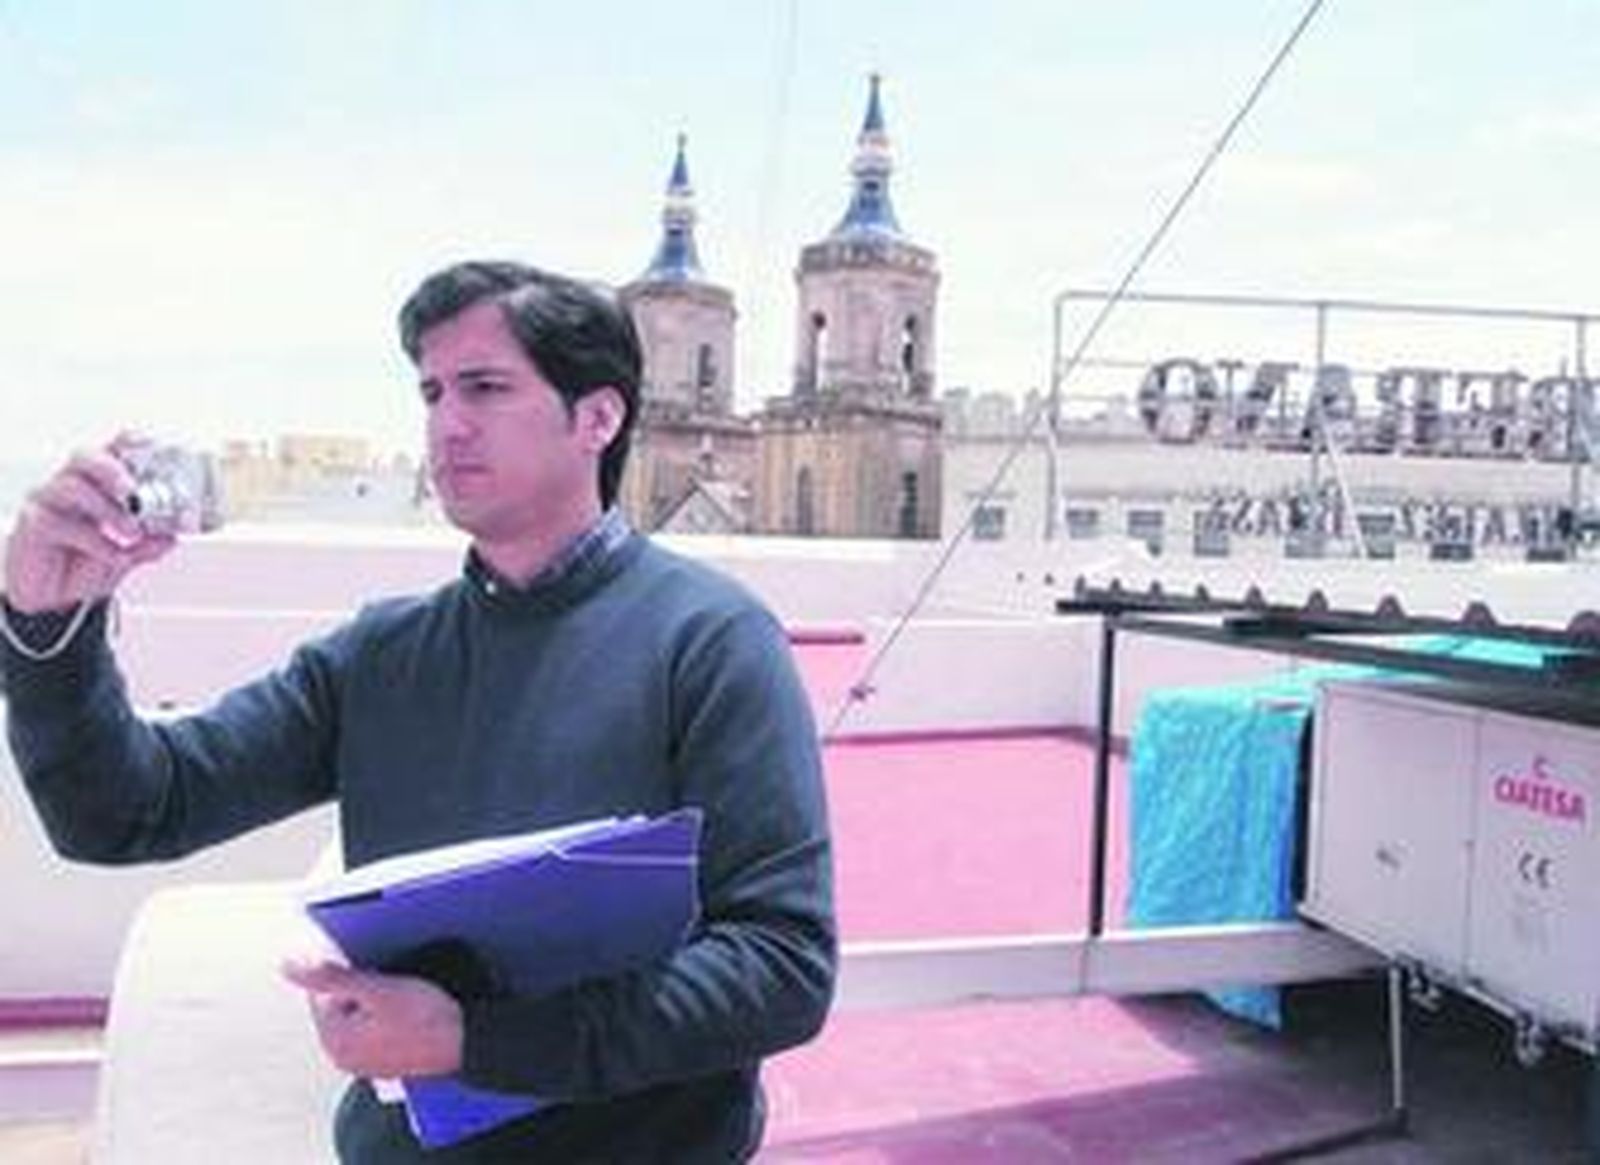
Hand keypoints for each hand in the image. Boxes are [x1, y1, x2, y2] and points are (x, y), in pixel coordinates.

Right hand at [4, 442, 172, 613]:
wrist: (55, 597)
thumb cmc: (86, 564)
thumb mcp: (128, 553)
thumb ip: (149, 543)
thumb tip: (171, 535)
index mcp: (101, 483)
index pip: (114, 450)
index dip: (132, 443)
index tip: (153, 448)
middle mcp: (73, 484)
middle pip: (87, 457)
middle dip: (114, 471)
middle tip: (135, 494)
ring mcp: (49, 500)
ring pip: (72, 486)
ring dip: (108, 509)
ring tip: (132, 532)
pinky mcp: (33, 523)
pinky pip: (61, 523)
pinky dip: (95, 541)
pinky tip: (113, 555)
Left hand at [282, 958, 464, 1078]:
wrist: (466, 1042)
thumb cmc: (425, 1017)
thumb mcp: (376, 988)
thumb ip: (330, 976)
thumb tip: (288, 964)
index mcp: (334, 1039)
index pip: (322, 992)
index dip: (346, 973)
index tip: (371, 968)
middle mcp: (343, 1056)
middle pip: (339, 1004)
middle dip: (359, 987)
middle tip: (390, 982)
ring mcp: (364, 1062)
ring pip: (358, 1015)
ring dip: (373, 1000)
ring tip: (400, 995)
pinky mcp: (384, 1061)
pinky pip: (373, 1029)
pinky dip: (384, 1016)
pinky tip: (406, 1011)